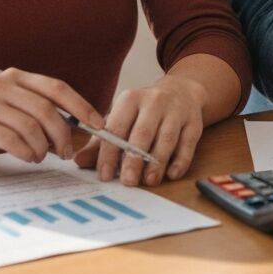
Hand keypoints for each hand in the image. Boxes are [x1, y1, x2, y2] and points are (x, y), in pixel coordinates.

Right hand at [0, 68, 103, 166]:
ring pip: (30, 126)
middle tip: (67, 153)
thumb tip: (77, 130)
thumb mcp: (7, 111)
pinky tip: (27, 157)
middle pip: (46, 108)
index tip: (98, 124)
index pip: (56, 88)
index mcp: (14, 76)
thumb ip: (36, 115)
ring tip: (40, 157)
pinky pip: (11, 139)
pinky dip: (25, 152)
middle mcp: (0, 83)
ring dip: (43, 147)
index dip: (81, 105)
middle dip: (64, 133)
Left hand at [72, 73, 204, 186]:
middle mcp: (154, 101)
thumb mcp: (122, 117)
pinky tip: (172, 174)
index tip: (104, 175)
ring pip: (166, 138)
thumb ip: (101, 141)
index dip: (109, 152)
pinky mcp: (194, 121)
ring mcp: (176, 110)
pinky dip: (180, 160)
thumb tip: (78, 161)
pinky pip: (188, 143)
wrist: (181, 91)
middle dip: (134, 160)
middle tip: (128, 182)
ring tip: (149, 181)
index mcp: (130, 98)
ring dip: (157, 162)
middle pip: (142, 133)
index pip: (116, 127)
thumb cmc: (145, 111)